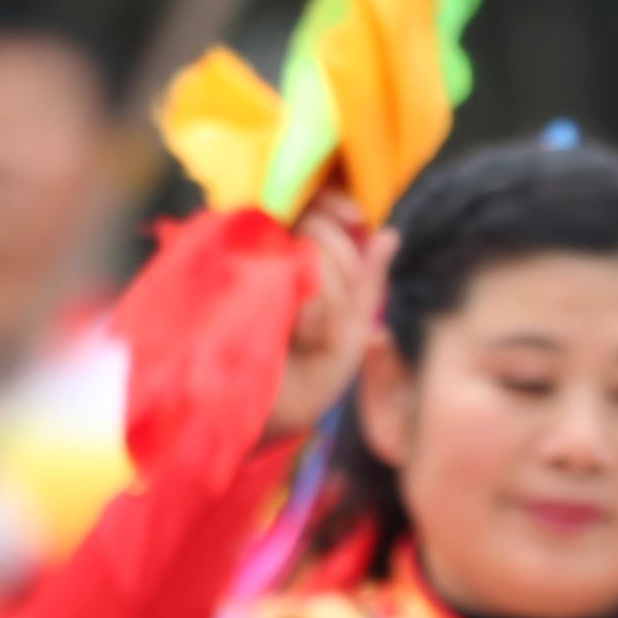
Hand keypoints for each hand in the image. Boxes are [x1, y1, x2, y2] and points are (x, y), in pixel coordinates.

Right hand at [265, 191, 388, 445]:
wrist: (274, 415)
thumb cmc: (312, 372)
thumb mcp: (354, 325)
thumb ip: (370, 279)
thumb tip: (389, 233)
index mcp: (295, 257)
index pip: (310, 203)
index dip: (333, 201)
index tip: (355, 217)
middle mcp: (265, 255)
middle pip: (316, 225)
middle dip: (343, 271)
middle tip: (334, 321)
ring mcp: (242, 269)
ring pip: (306, 250)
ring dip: (329, 300)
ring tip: (313, 339)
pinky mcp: (229, 289)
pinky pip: (286, 277)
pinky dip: (311, 311)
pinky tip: (304, 335)